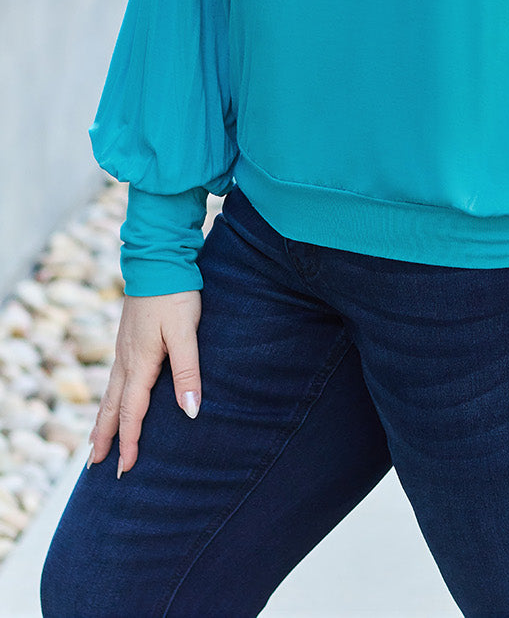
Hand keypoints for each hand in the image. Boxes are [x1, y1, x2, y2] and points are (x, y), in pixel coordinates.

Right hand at [87, 290, 201, 477]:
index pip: (132, 412)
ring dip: (103, 420)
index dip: (129, 442)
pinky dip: (110, 398)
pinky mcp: (128, 338)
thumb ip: (188, 371)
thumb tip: (190, 413)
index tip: (125, 469)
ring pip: (110, 393)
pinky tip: (114, 398)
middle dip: (105, 438)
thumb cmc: (175, 295)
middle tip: (96, 467)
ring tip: (96, 442)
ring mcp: (124, 348)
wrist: (159, 259)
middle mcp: (126, 360)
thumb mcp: (186, 333)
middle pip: (112, 407)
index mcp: (140, 363)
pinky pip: (115, 378)